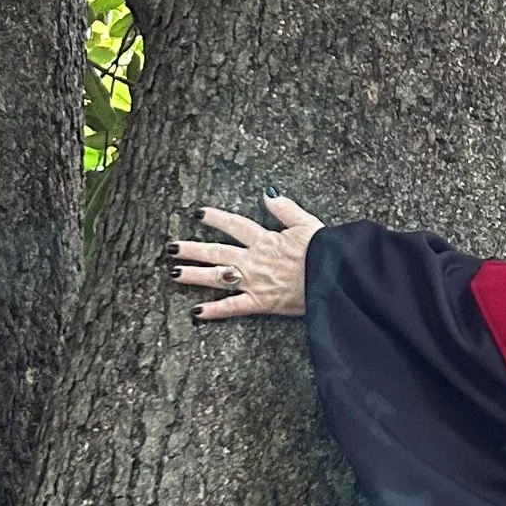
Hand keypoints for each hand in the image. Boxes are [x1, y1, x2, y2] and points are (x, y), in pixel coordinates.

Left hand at [167, 197, 321, 320]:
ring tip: (173, 273)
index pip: (235, 225)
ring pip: (218, 277)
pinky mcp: (260, 302)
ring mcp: (254, 281)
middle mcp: (254, 259)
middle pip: (217, 251)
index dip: (216, 218)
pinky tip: (195, 312)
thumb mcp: (307, 223)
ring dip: (194, 275)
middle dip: (192, 249)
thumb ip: (285, 208)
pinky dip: (213, 310)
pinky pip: (232, 307)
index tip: (198, 213)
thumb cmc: (326, 252)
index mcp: (266, 239)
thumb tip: (268, 192)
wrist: (334, 278)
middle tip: (171, 248)